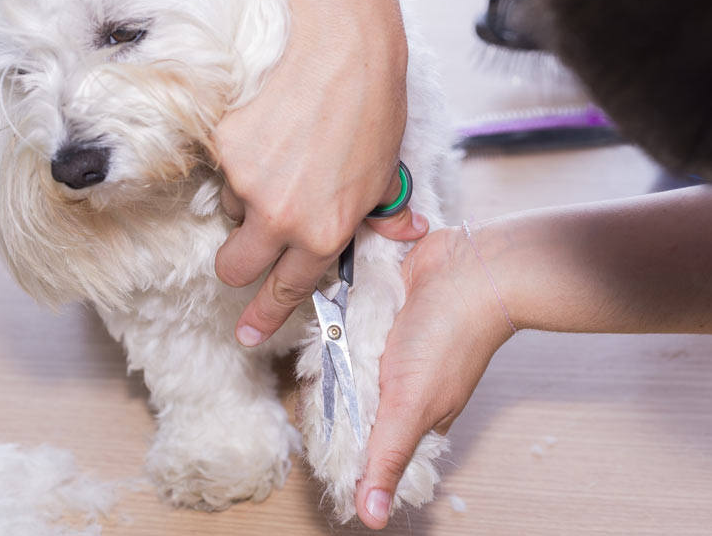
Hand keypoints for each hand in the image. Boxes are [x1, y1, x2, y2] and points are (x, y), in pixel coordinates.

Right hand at [214, 0, 428, 347]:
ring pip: (231, 212)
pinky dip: (241, 162)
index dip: (264, 315)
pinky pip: (224, 170)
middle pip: (234, 268)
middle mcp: (281, 216)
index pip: (287, 289)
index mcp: (324, 231)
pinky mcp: (224, 148)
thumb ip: (383, 214)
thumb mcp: (386, 173)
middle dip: (239, 267)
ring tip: (283, 161)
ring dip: (249, 201)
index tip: (247, 332)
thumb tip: (405, 230)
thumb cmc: (373, 108)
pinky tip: (269, 136)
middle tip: (250, 249)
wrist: (343, 50)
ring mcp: (247, 182)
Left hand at [354, 225, 514, 528]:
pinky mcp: (372, 313)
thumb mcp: (412, 406)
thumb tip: (372, 518)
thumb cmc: (449, 340)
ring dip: (328, 347)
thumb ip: (387, 458)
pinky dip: (336, 317)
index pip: (352, 439)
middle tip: (334, 366)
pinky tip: (331, 312)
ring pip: (333, 357)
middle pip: (336, 397)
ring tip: (336, 334)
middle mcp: (388, 385)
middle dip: (326, 384)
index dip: (329, 433)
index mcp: (403, 417)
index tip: (313, 419)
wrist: (466, 268)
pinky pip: (339, 321)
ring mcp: (378, 347)